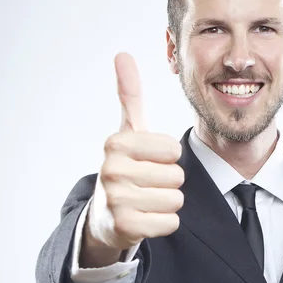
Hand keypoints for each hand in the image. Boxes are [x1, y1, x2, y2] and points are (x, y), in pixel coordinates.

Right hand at [85, 53, 184, 253]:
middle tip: (146, 184)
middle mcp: (111, 170)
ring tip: (145, 201)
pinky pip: (171, 223)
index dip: (169, 158)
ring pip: (176, 200)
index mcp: (115, 143)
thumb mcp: (128, 132)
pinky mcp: (125, 227)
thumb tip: (122, 54)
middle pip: (177, 176)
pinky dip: (163, 224)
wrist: (105, 216)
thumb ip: (129, 95)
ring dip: (167, 203)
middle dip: (168, 182)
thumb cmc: (126, 168)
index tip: (148, 161)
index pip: (174, 150)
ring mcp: (116, 200)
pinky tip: (145, 219)